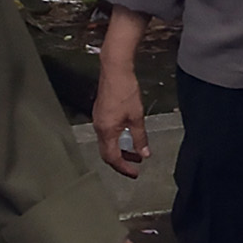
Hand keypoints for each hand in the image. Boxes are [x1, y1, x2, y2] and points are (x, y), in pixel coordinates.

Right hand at [90, 60, 149, 178]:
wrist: (114, 70)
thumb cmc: (125, 91)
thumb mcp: (136, 117)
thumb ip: (140, 138)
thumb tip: (144, 154)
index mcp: (106, 131)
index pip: (113, 158)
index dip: (124, 167)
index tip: (134, 173)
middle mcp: (98, 128)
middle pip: (106, 153)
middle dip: (121, 161)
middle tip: (135, 166)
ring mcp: (98, 120)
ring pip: (106, 143)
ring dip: (119, 150)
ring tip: (135, 151)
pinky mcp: (99, 113)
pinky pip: (105, 133)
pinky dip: (116, 140)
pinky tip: (127, 135)